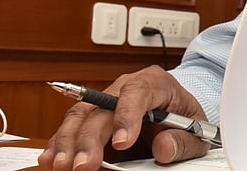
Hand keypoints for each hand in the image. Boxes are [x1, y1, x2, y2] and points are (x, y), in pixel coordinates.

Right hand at [38, 66, 209, 170]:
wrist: (177, 116)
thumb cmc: (185, 120)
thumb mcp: (197, 131)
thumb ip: (184, 140)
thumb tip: (163, 148)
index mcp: (155, 83)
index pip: (138, 92)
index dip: (127, 116)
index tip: (123, 142)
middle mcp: (125, 88)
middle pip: (101, 107)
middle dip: (90, 138)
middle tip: (84, 165)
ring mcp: (104, 102)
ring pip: (79, 115)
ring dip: (67, 142)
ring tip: (61, 165)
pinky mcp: (92, 119)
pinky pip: (71, 128)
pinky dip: (57, 144)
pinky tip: (49, 159)